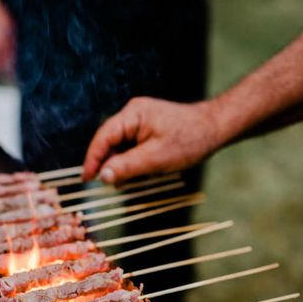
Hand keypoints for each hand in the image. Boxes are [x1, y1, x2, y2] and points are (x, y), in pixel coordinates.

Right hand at [82, 97, 220, 183]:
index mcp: (132, 115)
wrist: (215, 128)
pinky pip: (131, 147)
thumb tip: (102, 176)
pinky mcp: (147, 129)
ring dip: (121, 165)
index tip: (87, 180)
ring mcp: (140, 121)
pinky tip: (139, 174)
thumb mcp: (156, 158)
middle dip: (108, 164)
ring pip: (120, 147)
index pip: (103, 138)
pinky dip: (132, 162)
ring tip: (127, 182)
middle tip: (109, 186)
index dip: (92, 160)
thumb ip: (127, 166)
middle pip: (109, 142)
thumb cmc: (189, 141)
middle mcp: (132, 114)